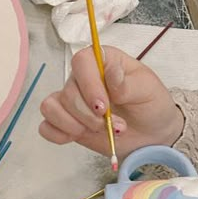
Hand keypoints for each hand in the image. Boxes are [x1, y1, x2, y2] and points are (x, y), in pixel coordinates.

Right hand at [39, 46, 184, 159]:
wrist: (151, 133)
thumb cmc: (150, 105)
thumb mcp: (147, 90)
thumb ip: (127, 83)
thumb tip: (111, 71)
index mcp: (102, 61)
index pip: (81, 62)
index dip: (88, 84)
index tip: (103, 106)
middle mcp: (82, 79)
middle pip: (67, 91)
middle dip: (88, 115)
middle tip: (112, 126)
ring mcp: (71, 102)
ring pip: (51, 108)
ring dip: (74, 125)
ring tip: (98, 131)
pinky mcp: (66, 123)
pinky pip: (46, 126)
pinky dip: (58, 134)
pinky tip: (77, 136)